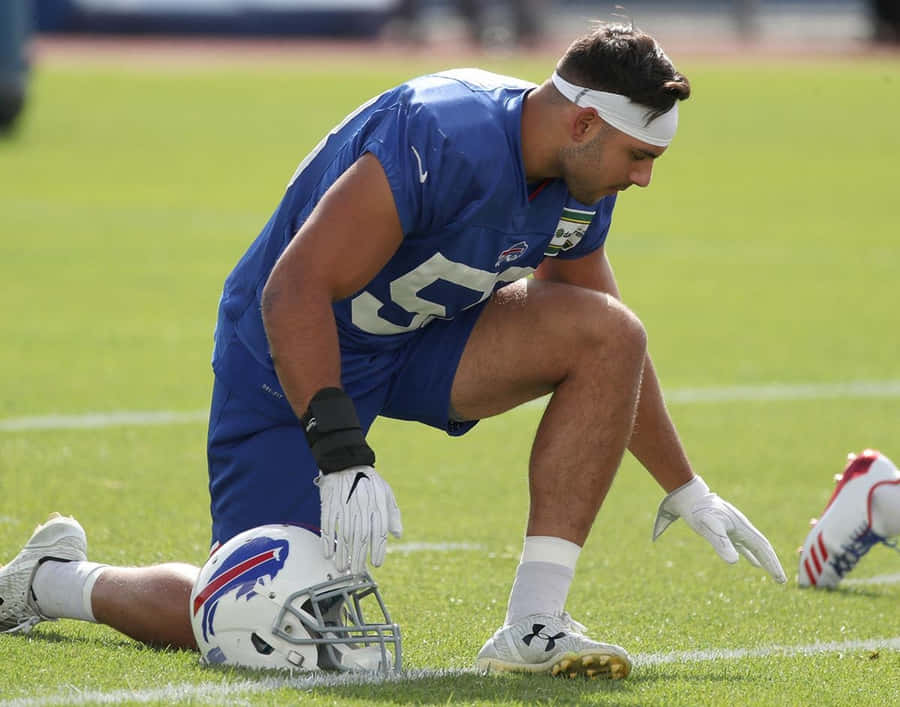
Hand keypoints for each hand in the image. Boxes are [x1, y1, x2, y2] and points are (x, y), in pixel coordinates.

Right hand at [315, 466, 402, 573]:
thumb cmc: (369, 481)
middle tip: (357, 573)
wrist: (346, 463)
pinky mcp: (330, 504)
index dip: (378, 550)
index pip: (379, 532)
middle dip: (359, 558)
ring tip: (342, 568)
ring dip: (342, 554)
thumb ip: (393, 515)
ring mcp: (344, 506)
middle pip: (360, 537)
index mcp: (377, 505)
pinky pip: (328, 526)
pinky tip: (328, 553)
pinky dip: (327, 541)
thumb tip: (397, 535)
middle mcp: (362, 507)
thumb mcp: (386, 493)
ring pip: (344, 534)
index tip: (376, 564)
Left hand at [652, 475, 786, 582]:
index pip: (762, 549)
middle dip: (772, 564)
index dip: (772, 564)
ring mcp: (736, 528)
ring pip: (755, 546)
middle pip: (762, 548)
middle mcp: (742, 528)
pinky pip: (744, 545)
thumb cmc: (699, 511)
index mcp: (742, 528)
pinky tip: (753, 562)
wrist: (689, 495)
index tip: (781, 580)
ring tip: (772, 572)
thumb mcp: (709, 527)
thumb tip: (734, 563)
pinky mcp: (727, 529)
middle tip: (781, 581)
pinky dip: (751, 554)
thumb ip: (721, 544)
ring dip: (764, 559)